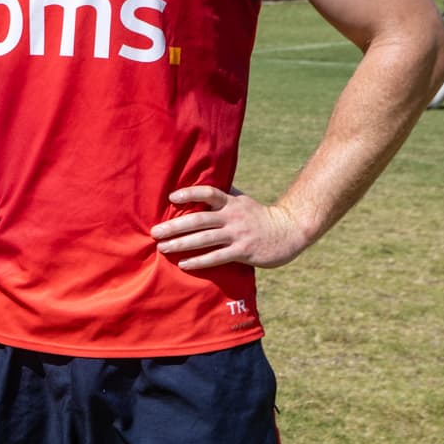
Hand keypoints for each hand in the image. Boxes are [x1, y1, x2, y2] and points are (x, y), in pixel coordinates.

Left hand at [150, 186, 309, 270]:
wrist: (288, 232)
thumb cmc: (259, 216)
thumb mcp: (243, 200)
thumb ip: (224, 193)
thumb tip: (205, 179)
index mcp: (231, 202)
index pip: (209, 193)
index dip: (190, 193)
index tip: (171, 197)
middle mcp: (232, 217)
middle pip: (199, 219)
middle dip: (175, 226)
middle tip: (155, 231)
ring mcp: (238, 235)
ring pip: (205, 239)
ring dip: (181, 244)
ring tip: (162, 248)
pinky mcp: (243, 252)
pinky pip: (217, 257)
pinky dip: (199, 261)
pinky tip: (184, 264)